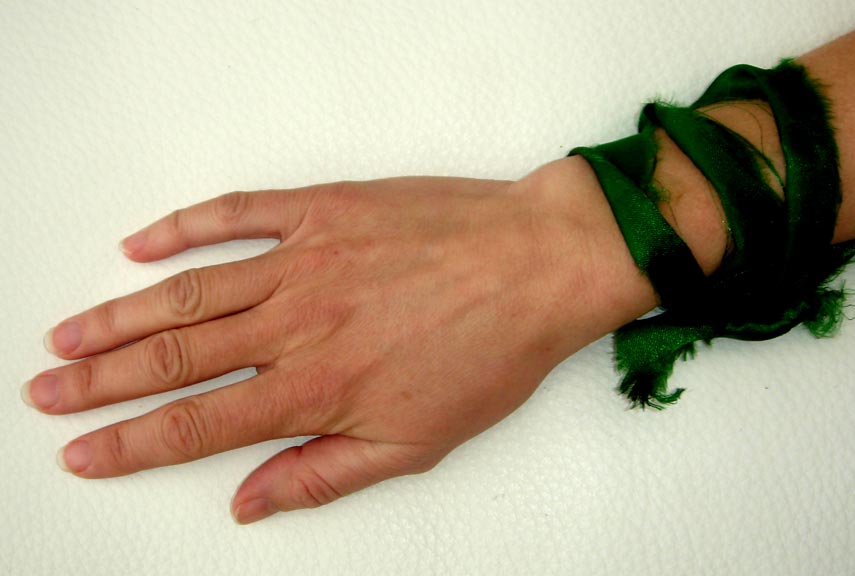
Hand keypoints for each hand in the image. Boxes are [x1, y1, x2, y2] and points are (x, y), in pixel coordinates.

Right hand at [24, 163, 626, 523]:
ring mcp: (306, 261)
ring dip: (121, 315)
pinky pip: (237, 215)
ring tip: (70, 333)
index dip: (129, 442)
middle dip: (101, 381)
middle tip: (47, 389)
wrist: (538, 265)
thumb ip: (324, 474)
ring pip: (189, 290)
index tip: (83, 450)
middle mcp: (297, 324)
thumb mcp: (416, 442)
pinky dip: (183, 227)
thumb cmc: (490, 353)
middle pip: (175, 358)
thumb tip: (249, 502)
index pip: (198, 426)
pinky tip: (142, 243)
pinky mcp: (323, 211)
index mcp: (317, 388)